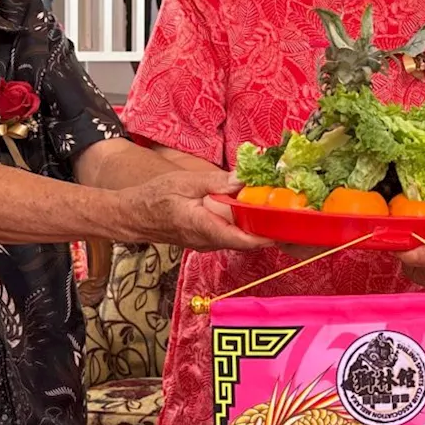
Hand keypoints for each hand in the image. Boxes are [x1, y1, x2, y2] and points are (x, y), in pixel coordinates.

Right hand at [120, 171, 270, 249]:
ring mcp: (206, 244)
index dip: (265, 235)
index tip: (285, 227)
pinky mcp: (206, 241)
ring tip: (279, 211)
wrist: (133, 216)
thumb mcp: (184, 182)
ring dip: (257, 228)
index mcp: (201, 226)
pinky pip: (231, 237)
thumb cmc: (154, 198)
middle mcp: (207, 241)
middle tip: (292, 214)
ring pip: (239, 240)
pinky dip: (245, 227)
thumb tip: (242, 180)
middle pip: (245, 241)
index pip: (239, 238)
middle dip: (267, 230)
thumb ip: (214, 182)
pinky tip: (254, 212)